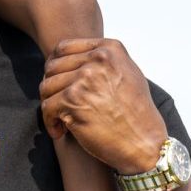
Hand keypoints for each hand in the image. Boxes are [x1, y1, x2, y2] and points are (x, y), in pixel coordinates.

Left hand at [39, 39, 168, 173]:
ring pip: (46, 87)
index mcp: (110, 49)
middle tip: (58, 105)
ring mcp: (85, 78)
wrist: (144, 142)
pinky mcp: (73, 100)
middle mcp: (97, 59)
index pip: (63, 48)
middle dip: (52, 88)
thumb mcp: (128, 73)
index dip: (55, 67)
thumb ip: (104, 62)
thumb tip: (74, 59)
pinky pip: (46, 107)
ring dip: (50, 105)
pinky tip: (61, 131)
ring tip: (61, 119)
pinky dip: (50, 122)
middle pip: (52, 67)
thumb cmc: (137, 114)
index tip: (58, 83)